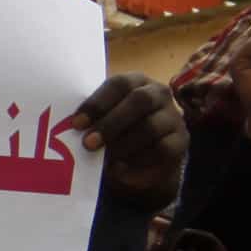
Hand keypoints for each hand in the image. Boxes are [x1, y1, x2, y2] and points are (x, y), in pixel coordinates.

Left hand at [72, 74, 186, 207]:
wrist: (142, 156)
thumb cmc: (116, 131)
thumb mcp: (103, 121)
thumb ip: (92, 121)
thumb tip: (69, 130)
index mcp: (135, 81)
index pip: (119, 84)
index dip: (97, 103)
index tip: (76, 123)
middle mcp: (158, 93)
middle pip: (139, 101)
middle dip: (111, 123)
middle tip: (88, 144)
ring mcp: (172, 116)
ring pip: (150, 127)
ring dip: (122, 145)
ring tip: (103, 159)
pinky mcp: (181, 141)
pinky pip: (162, 150)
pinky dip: (138, 161)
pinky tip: (120, 169)